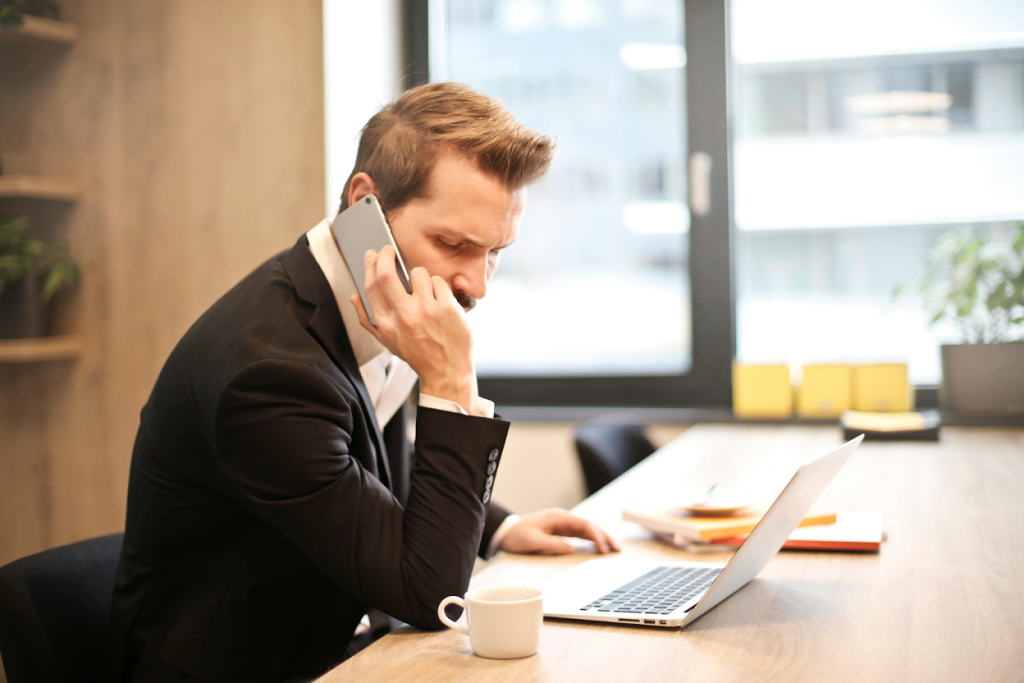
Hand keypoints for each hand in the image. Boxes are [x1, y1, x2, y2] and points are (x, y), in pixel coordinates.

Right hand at [352, 247, 484, 414]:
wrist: (446, 371)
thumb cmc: (417, 355)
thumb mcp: (387, 341)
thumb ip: (367, 319)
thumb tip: (354, 296)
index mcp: (386, 324)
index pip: (371, 287)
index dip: (370, 265)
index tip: (373, 254)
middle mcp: (404, 316)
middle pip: (387, 274)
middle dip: (386, 255)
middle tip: (389, 249)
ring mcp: (426, 310)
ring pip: (418, 273)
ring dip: (420, 276)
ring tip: (424, 289)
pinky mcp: (447, 307)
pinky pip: (438, 281)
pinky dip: (438, 286)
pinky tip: (439, 299)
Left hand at [499, 508, 620, 554]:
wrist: (505, 532)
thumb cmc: (517, 536)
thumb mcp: (532, 541)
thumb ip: (552, 544)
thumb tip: (571, 548)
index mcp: (558, 518)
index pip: (583, 524)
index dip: (596, 536)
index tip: (603, 549)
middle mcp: (563, 518)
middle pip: (589, 525)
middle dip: (605, 536)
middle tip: (617, 548)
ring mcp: (562, 524)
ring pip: (587, 529)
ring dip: (601, 538)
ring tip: (614, 548)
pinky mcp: (561, 530)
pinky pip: (580, 534)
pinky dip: (591, 539)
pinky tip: (599, 547)